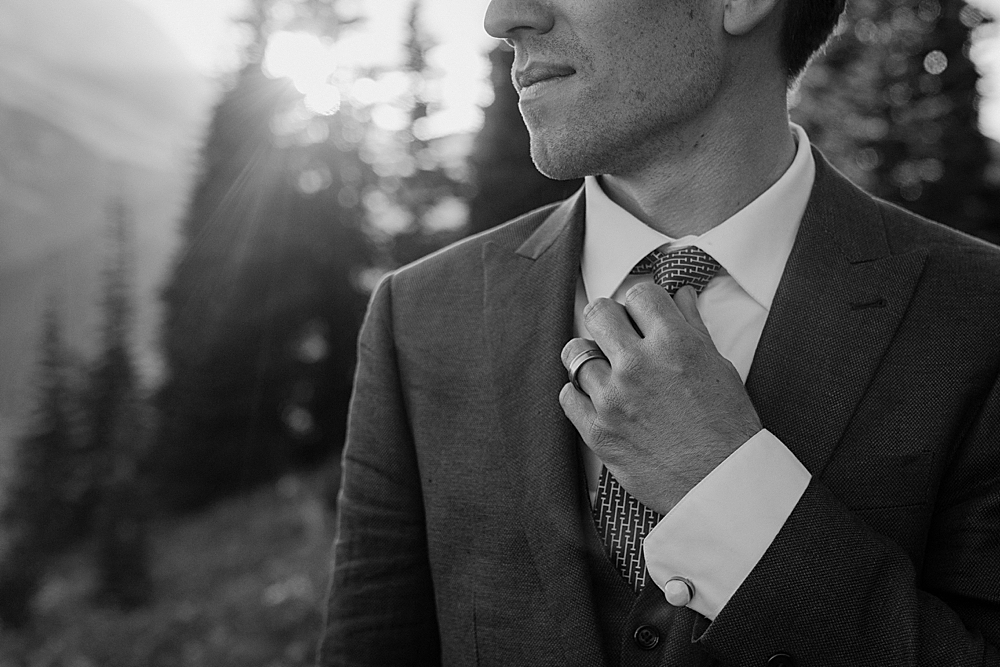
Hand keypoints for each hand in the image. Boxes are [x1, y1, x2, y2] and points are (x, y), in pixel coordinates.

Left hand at [559, 283, 761, 514]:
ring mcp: (612, 397)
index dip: (642, 303)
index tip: (644, 317)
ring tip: (607, 371)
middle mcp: (638, 364)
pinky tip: (598, 400)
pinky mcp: (597, 430)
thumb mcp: (720, 368)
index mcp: (673, 343)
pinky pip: (566, 395)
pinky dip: (579, 394)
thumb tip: (681, 295)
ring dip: (591, 358)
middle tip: (619, 337)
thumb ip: (694, 326)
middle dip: (609, 320)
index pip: (638, 293)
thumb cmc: (729, 427)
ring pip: (575, 352)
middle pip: (597, 312)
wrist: (722, 485)